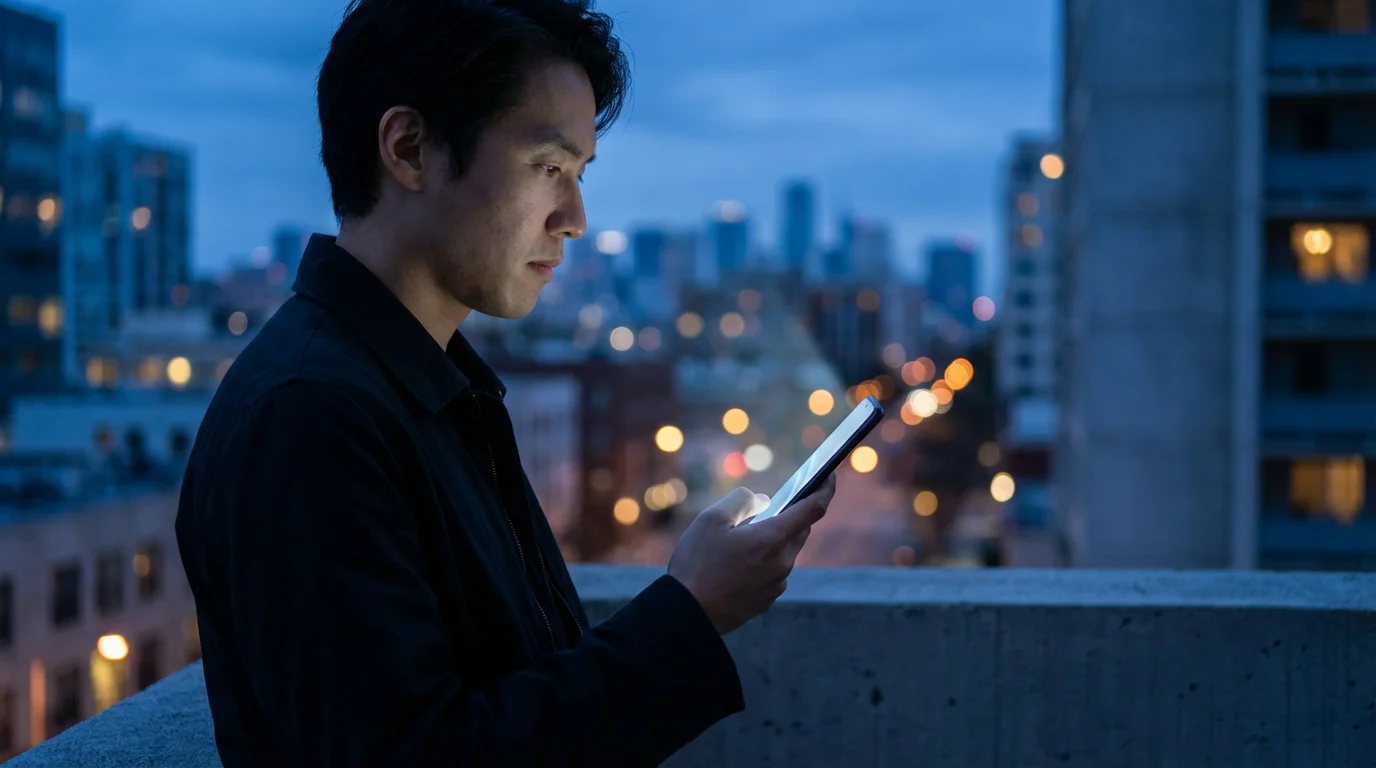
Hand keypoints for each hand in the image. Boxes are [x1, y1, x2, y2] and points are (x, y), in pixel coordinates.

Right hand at [667, 474, 836, 634]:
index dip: (824, 489)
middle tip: (772, 507)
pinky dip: (764, 562)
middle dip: (791, 516)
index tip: (829, 477)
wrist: (688, 614)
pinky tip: (737, 564)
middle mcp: (782, 562)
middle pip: (799, 530)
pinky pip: (774, 572)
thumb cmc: (698, 564)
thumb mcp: (712, 519)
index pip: (813, 508)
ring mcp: (776, 584)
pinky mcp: (767, 600)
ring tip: (743, 539)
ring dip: (774, 540)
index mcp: (773, 538)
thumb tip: (762, 502)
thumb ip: (741, 501)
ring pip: (785, 552)